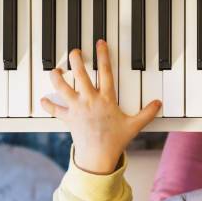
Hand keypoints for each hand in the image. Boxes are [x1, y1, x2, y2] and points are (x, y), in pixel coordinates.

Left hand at [41, 40, 160, 173]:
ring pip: (63, 87)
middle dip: (76, 59)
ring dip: (57, 77)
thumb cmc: (115, 140)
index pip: (106, 72)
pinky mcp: (68, 118)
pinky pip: (55, 109)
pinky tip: (44, 100)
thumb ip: (147, 113)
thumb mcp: (134, 126)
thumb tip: (158, 104)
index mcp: (106, 99)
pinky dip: (48, 104)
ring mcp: (77, 108)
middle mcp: (90, 100)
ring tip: (56, 70)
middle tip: (75, 52)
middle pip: (80, 74)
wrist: (99, 157)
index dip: (103, 56)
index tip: (100, 44)